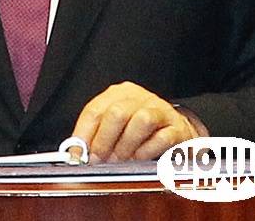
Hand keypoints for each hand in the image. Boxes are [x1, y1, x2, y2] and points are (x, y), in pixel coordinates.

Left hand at [72, 81, 198, 161]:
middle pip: (117, 113)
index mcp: (119, 94)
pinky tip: (141, 158)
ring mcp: (159, 110)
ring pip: (141, 121)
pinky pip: (162, 138)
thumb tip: (77, 154)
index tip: (79, 156)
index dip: (84, 135)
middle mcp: (139, 97)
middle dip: (105, 142)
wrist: (177, 129)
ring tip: (122, 160)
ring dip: (127, 146)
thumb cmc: (140, 130)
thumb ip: (96, 136)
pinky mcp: (176, 127)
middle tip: (101, 160)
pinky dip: (148, 151)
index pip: (95, 110)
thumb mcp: (116, 127)